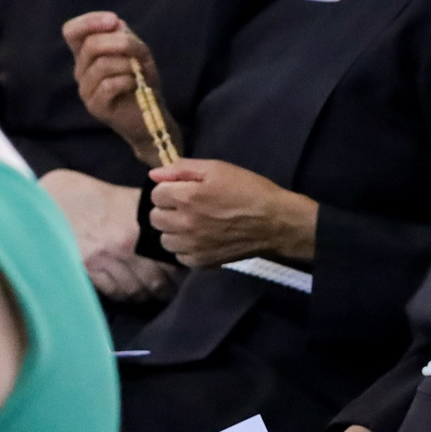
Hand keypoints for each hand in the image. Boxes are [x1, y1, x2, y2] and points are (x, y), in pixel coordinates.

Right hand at [37, 170, 175, 301]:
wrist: (61, 200)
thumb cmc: (97, 198)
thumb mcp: (130, 200)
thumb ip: (152, 219)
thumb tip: (174, 232)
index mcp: (140, 230)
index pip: (170, 262)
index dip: (179, 273)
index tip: (182, 275)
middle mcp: (126, 248)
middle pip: (155, 281)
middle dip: (166, 289)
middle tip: (170, 290)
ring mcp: (105, 261)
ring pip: (136, 291)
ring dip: (146, 295)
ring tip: (152, 294)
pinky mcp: (88, 271)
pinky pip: (114, 292)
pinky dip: (125, 296)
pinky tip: (130, 292)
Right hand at [65, 13, 168, 157]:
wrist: (151, 115)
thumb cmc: (141, 81)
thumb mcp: (138, 53)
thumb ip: (125, 36)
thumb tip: (114, 23)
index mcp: (87, 54)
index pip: (71, 31)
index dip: (89, 21)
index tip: (114, 20)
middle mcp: (81, 70)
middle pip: (90, 45)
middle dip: (120, 43)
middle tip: (140, 52)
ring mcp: (85, 90)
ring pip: (101, 65)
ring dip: (128, 64)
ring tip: (138, 72)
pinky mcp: (95, 106)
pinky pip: (108, 85)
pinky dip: (127, 80)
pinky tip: (135, 84)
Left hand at [149, 159, 314, 266]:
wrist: (276, 222)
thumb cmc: (249, 190)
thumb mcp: (218, 169)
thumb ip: (183, 169)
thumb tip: (154, 175)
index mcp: (187, 197)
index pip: (156, 194)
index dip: (170, 189)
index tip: (185, 189)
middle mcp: (184, 224)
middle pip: (155, 218)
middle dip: (168, 209)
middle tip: (189, 206)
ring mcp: (192, 246)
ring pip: (165, 239)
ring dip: (174, 231)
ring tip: (193, 224)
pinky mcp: (202, 262)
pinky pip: (179, 257)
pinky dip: (186, 248)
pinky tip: (200, 240)